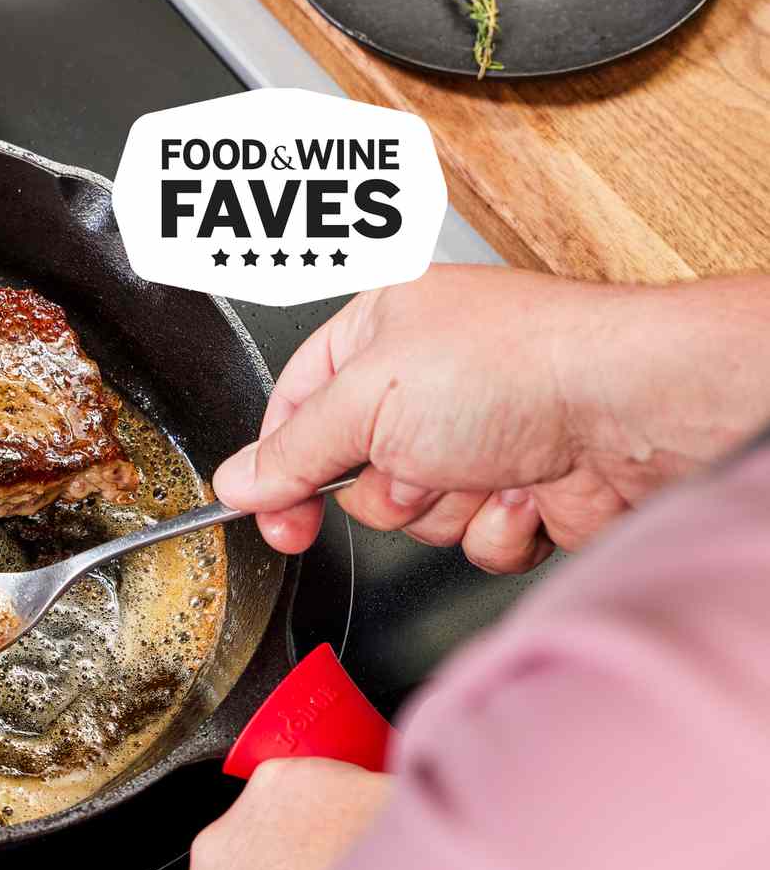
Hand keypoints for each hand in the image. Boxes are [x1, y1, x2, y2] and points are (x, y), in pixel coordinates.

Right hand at [214, 265, 769, 572]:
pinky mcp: (521, 486)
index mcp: (380, 330)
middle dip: (386, 486)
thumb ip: (292, 450)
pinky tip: (525, 488)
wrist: (631, 410)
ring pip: (414, 515)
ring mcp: (477, 435)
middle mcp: (427, 381)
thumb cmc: (515, 366)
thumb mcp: (367, 400)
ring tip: (484, 464)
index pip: (295, 407)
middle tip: (415, 462)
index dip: (279, 464)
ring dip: (445, 506)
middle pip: (354, 474)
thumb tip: (239, 479)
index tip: (271, 510)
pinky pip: (472, 539)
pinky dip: (496, 526)